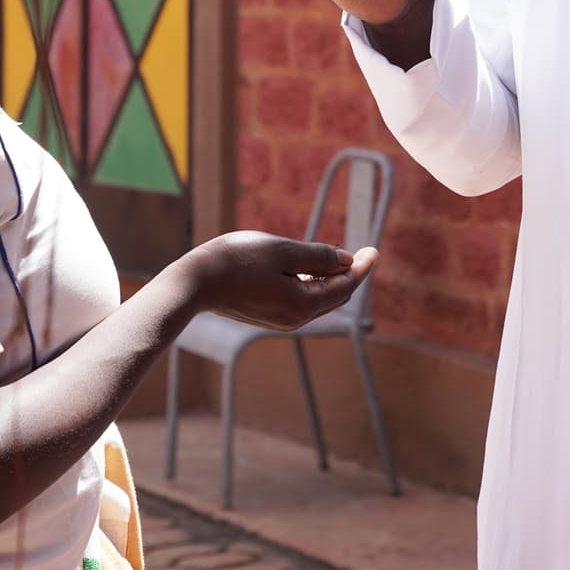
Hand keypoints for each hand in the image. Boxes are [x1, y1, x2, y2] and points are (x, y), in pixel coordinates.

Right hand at [185, 231, 377, 329]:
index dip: (362, 266)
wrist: (194, 283)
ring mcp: (280, 320)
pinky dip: (311, 284)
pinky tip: (309, 268)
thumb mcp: (284, 251)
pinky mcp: (267, 315)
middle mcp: (296, 319)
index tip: (374, 250)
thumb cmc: (238, 261)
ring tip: (338, 255)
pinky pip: (301, 300)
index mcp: (304, 305)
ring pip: (317, 299)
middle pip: (335, 297)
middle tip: (362, 252)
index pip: (345, 286)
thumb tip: (347, 261)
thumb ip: (320, 256)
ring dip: (330, 278)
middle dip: (350, 274)